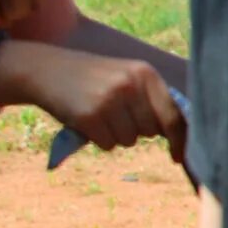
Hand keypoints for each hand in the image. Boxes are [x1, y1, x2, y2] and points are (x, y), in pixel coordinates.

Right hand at [0, 40, 186, 160]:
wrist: (48, 70)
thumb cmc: (95, 78)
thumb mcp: (128, 77)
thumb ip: (151, 99)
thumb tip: (177, 133)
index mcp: (146, 73)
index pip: (173, 114)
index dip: (179, 139)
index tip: (177, 157)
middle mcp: (130, 85)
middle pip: (150, 131)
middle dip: (137, 131)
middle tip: (117, 115)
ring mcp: (109, 100)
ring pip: (129, 140)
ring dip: (116, 135)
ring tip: (101, 115)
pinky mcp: (88, 116)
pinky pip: (107, 145)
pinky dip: (100, 140)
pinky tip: (88, 122)